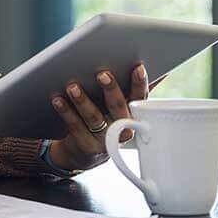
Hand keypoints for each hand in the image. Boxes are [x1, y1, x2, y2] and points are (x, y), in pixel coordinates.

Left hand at [46, 63, 161, 171]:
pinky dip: (66, 112)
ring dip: (83, 100)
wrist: (87, 151)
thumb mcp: (122, 106)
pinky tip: (57, 99)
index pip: (139, 96)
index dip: (139, 83)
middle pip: (117, 107)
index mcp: (133, 114)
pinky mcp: (87, 145)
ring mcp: (105, 139)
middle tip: (102, 74)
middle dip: (111, 90)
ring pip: (94, 117)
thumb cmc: (107, 119)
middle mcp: (122, 128)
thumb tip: (160, 69)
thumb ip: (135, 88)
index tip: (137, 67)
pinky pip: (75, 126)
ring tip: (72, 86)